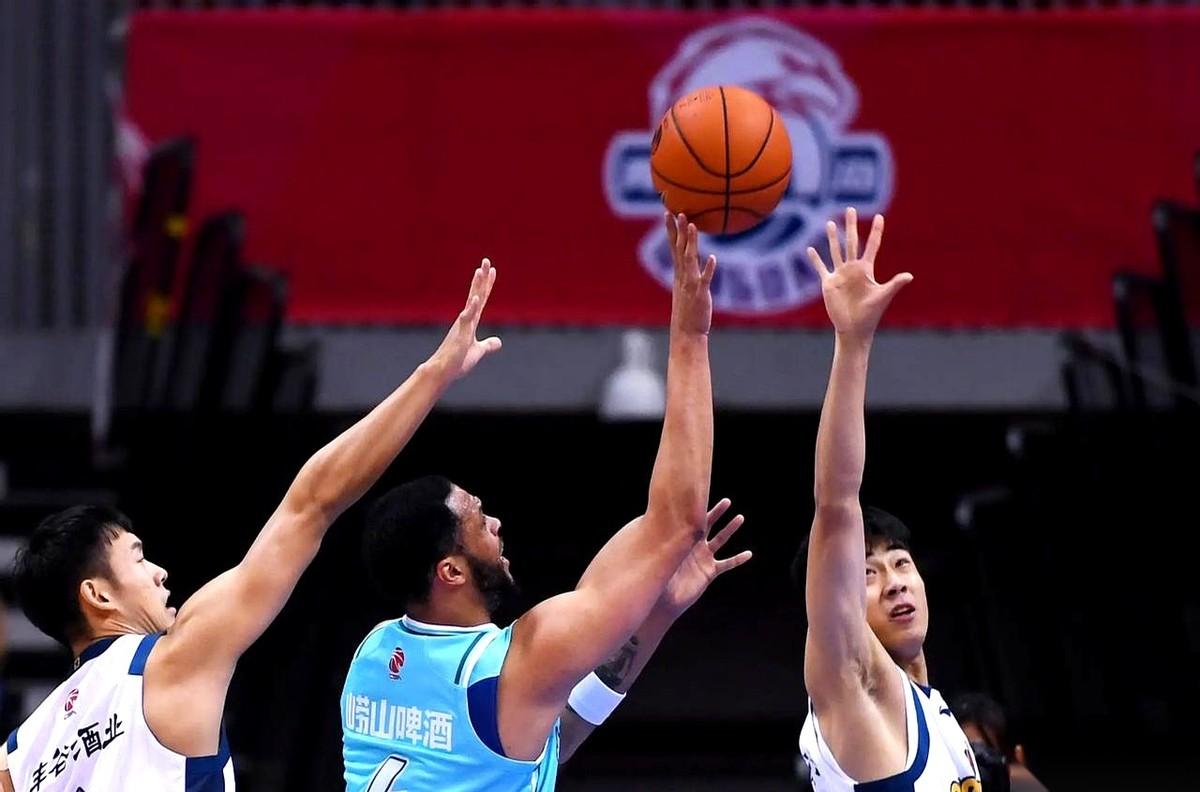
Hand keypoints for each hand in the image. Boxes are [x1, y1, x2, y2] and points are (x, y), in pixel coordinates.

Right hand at [429, 258, 502, 380]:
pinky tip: (476, 298)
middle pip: (477, 293)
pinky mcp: (461, 333)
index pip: (481, 299)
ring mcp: (463, 324)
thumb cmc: (457, 362)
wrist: (443, 372)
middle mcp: (467, 318)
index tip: (492, 270)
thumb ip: (488, 345)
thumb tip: (498, 342)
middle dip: (482, 278)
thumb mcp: (478, 351)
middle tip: (486, 260)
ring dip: (476, 286)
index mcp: (471, 321)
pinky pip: (467, 318)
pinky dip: (471, 308)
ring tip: (480, 271)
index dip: (487, 285)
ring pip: (471, 301)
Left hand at [657, 498, 751, 618]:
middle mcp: (694, 546)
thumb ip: (663, 540)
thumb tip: (654, 520)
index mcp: (682, 540)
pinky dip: (738, 559)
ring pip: (720, 540)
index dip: (699, 508)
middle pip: (708, 525)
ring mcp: (704, 558)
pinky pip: (727, 564)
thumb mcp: (662, 556)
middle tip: (726, 501)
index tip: (704, 494)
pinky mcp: (710, 572)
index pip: (692, 520)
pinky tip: (748, 554)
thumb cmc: (658, 577)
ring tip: (739, 517)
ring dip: (730, 529)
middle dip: (717, 513)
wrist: (665, 599)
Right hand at [665, 212, 716, 334]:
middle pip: (679, 248)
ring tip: (693, 226)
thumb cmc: (689, 312)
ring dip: (691, 242)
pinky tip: (712, 258)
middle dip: (678, 230)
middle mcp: (682, 276)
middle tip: (677, 212)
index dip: (671, 230)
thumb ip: (691, 274)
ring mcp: (690, 284)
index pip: (673, 247)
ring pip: (690, 259)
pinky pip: (704, 279)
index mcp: (679, 274)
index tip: (668, 213)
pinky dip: (707, 269)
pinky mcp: (700, 294)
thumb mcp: (687, 289)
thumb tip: (697, 260)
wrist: (686, 333)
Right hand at [805, 207, 911, 342]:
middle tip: (850, 209)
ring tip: (830, 223)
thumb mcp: (883, 296)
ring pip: (836, 251)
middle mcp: (853, 269)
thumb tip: (910, 276)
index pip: (872, 246)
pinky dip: (815, 259)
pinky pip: (821, 268)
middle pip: (852, 242)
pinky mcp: (829, 283)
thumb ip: (895, 284)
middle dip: (851, 226)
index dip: (876, 232)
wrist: (854, 328)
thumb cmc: (871, 314)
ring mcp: (841, 275)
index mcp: (867, 269)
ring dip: (833, 237)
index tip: (879, 217)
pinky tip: (810, 249)